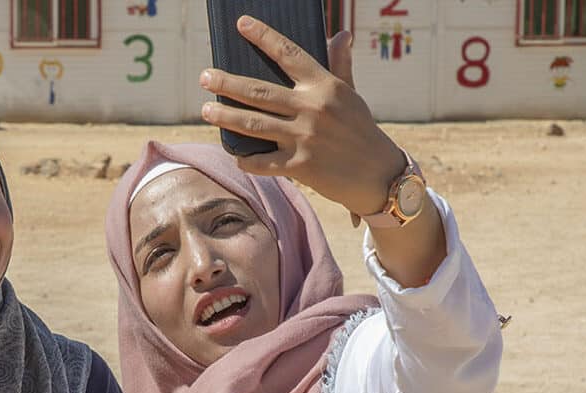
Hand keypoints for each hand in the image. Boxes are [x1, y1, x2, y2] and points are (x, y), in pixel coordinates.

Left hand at [199, 16, 405, 215]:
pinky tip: (235, 155)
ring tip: (205, 110)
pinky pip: (263, 162)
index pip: (289, 54)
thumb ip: (340, 65)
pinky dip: (246, 159)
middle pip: (259, 91)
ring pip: (254, 124)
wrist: (380, 175)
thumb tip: (340, 33)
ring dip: (225, 117)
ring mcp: (305, 138)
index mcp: (325, 86)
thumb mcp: (351, 95)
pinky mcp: (301, 166)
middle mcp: (312, 108)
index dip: (263, 36)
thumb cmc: (362, 131)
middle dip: (226, 83)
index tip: (241, 24)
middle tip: (204, 77)